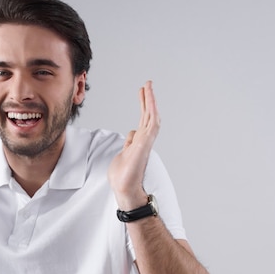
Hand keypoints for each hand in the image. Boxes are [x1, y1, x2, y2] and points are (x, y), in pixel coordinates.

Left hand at [108, 81, 160, 209]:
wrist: (125, 189)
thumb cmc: (124, 176)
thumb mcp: (123, 153)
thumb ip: (129, 143)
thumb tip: (132, 134)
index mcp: (138, 141)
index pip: (143, 119)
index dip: (144, 105)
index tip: (142, 92)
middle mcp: (144, 140)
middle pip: (148, 115)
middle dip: (148, 99)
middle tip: (147, 84)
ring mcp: (145, 142)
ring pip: (151, 118)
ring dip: (150, 102)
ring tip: (148, 87)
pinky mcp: (144, 145)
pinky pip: (151, 126)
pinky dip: (152, 113)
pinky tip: (151, 103)